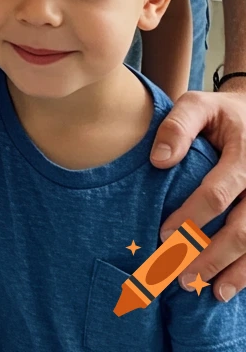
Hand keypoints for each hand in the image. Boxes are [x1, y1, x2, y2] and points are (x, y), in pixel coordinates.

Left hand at [152, 84, 245, 299]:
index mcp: (245, 155)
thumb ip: (178, 127)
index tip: (164, 235)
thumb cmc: (220, 114)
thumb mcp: (199, 104)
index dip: (191, 217)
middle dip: (211, 254)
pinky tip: (227, 289)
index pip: (218, 194)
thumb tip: (159, 160)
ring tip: (206, 290)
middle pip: (241, 228)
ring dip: (232, 270)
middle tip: (181, 275)